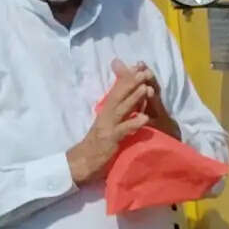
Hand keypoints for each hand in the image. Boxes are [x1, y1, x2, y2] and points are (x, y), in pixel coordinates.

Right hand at [68, 65, 166, 185]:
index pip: (117, 91)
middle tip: (145, 71)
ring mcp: (108, 126)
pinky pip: (123, 130)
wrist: (81, 163)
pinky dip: (133, 123)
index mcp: (106, 111)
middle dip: (132, 82)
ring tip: (146, 88)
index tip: (140, 66)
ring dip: (134, 98)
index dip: (128, 78)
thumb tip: (126, 101)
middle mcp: (106, 115)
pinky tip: (145, 118)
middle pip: (119, 95)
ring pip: (122, 109)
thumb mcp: (107, 125)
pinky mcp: (110, 139)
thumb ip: (117, 112)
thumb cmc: (97, 145)